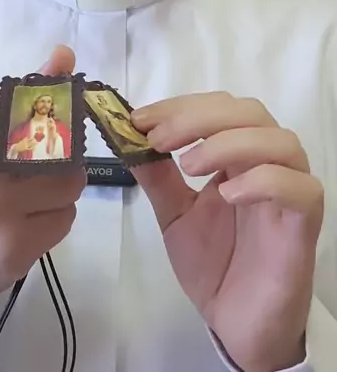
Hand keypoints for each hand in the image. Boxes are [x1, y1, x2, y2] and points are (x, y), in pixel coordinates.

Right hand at [0, 45, 83, 296]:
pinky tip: (29, 223)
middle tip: (38, 172)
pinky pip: (66, 219)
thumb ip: (25, 92)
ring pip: (71, 185)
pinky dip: (56, 220)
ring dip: (61, 193)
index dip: (57, 117)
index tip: (49, 130)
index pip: (40, 104)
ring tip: (32, 199)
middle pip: (65, 148)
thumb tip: (64, 53)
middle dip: (62, 161)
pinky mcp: (15, 244)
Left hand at [131, 92, 323, 371]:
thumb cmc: (215, 264)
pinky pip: (300, 188)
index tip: (141, 118)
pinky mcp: (305, 224)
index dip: (180, 106)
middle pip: (249, 112)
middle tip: (159, 138)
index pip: (219, 107)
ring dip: (229, 142)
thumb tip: (127, 137)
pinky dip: (264, 181)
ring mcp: (291, 190)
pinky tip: (228, 194)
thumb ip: (157, 176)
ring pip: (279, 140)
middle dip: (200, 117)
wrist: (238, 325)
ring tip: (189, 166)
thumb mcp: (174, 214)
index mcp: (240, 154)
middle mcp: (270, 163)